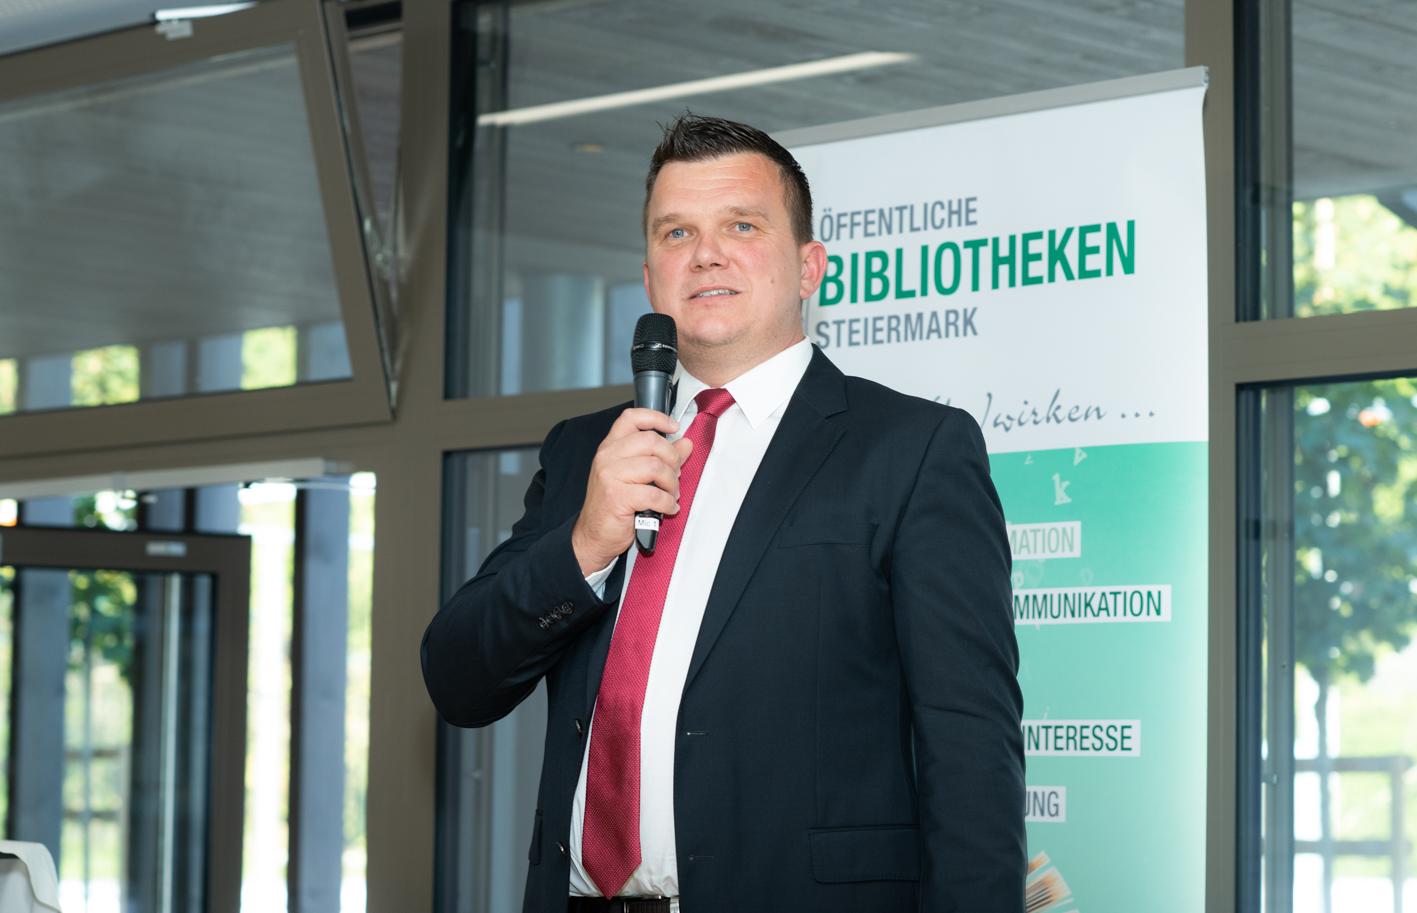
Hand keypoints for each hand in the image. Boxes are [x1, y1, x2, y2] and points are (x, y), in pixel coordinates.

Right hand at [571, 408, 694, 574]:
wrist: (593, 535)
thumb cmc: (613, 506)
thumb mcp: (636, 476)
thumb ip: (661, 457)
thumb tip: (685, 444)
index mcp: (611, 447)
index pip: (632, 418)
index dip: (656, 418)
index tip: (673, 427)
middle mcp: (608, 457)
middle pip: (651, 441)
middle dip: (672, 460)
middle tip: (674, 476)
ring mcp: (610, 476)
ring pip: (656, 467)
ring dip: (671, 484)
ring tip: (670, 495)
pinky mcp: (618, 497)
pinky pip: (654, 494)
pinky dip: (667, 503)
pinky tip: (667, 508)